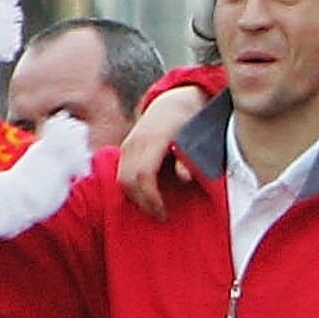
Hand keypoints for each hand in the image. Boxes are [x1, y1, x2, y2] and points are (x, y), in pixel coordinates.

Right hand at [113, 82, 207, 220]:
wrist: (175, 102)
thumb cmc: (191, 123)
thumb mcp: (197, 139)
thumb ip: (189, 159)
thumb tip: (185, 178)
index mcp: (155, 139)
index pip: (144, 175)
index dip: (151, 197)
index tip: (163, 212)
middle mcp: (137, 141)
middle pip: (128, 180)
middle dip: (143, 202)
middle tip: (160, 215)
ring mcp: (128, 144)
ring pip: (121, 178)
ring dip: (135, 198)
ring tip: (153, 209)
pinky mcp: (125, 147)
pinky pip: (121, 172)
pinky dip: (130, 188)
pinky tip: (144, 197)